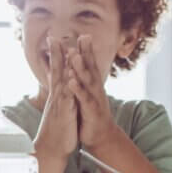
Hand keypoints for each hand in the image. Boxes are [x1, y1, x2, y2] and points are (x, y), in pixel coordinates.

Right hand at [34, 36, 78, 160]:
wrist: (51, 149)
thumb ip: (58, 97)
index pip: (55, 71)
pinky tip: (70, 75)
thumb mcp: (58, 110)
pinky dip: (68, 85)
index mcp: (57, 95)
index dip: (55, 56)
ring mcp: (60, 104)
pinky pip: (67, 96)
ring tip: (65, 49)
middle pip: (56, 71)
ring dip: (63, 65)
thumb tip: (57, 87)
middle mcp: (56, 97)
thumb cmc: (56, 131)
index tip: (55, 39)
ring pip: (61, 81)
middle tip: (54, 36)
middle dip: (55, 54)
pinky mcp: (65, 112)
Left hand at [65, 35, 118, 149]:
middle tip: (82, 37)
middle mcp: (96, 90)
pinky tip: (70, 81)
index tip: (83, 35)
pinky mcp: (91, 111)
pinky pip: (83, 99)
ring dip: (81, 68)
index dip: (87, 51)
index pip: (90, 65)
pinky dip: (77, 89)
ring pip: (88, 81)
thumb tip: (79, 69)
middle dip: (86, 53)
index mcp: (93, 86)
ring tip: (74, 55)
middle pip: (91, 68)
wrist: (100, 137)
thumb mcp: (86, 96)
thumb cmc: (91, 115)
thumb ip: (84, 82)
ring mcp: (94, 100)